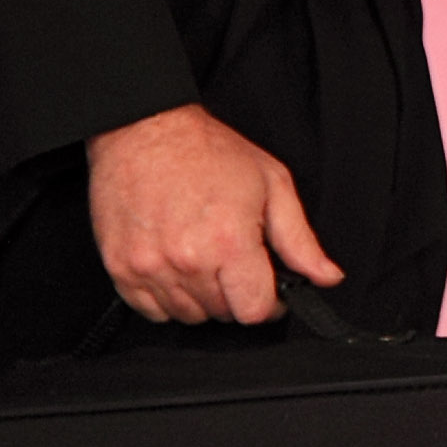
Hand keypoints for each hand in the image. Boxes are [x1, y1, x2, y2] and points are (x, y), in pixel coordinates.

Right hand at [85, 103, 338, 327]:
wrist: (145, 130)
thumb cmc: (208, 151)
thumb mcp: (272, 184)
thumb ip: (300, 240)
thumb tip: (327, 276)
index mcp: (228, 241)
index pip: (253, 311)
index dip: (270, 304)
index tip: (269, 290)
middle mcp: (187, 260)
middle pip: (222, 313)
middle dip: (237, 294)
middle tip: (236, 262)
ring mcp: (148, 267)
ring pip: (187, 315)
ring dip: (203, 298)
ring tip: (205, 258)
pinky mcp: (120, 268)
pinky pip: (151, 310)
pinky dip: (167, 298)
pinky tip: (177, 266)